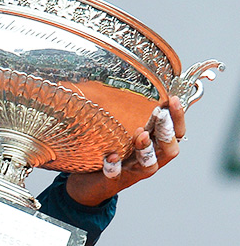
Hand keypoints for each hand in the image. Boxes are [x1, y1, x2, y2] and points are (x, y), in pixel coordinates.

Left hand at [65, 96, 184, 206]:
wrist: (89, 184)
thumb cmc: (111, 152)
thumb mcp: (124, 131)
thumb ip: (132, 114)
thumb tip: (136, 82)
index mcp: (153, 145)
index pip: (175, 132)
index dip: (178, 117)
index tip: (173, 99)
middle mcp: (148, 159)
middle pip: (169, 149)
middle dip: (166, 131)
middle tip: (161, 114)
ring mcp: (132, 172)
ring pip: (149, 165)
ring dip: (147, 149)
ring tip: (141, 134)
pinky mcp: (113, 180)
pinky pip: (116, 174)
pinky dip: (114, 166)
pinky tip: (110, 156)